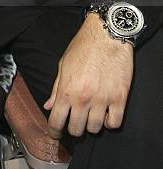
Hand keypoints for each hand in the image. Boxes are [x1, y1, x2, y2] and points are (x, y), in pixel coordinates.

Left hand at [44, 13, 132, 138]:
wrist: (106, 35)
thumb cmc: (83, 46)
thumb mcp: (63, 65)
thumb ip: (56, 88)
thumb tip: (48, 105)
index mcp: (67, 90)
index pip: (56, 121)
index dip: (54, 131)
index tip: (55, 133)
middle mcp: (84, 98)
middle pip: (76, 130)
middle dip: (73, 128)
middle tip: (74, 121)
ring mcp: (102, 100)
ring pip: (95, 129)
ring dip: (91, 125)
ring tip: (90, 115)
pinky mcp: (119, 98)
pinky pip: (114, 123)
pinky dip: (109, 122)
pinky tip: (106, 114)